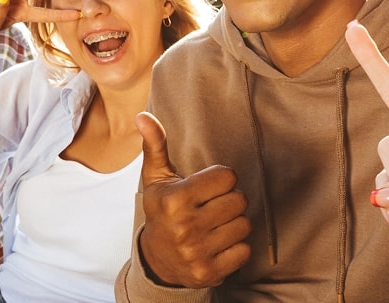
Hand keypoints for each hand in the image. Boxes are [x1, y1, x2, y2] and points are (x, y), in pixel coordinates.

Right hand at [136, 111, 250, 287]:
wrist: (157, 260)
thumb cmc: (162, 211)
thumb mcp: (156, 178)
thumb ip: (156, 145)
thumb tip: (143, 116)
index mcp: (175, 199)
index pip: (228, 176)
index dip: (221, 179)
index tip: (207, 187)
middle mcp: (186, 227)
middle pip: (239, 200)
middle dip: (229, 200)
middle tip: (212, 206)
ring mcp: (198, 252)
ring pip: (244, 225)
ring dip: (234, 223)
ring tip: (215, 225)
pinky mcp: (210, 272)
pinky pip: (245, 250)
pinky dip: (236, 247)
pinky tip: (218, 244)